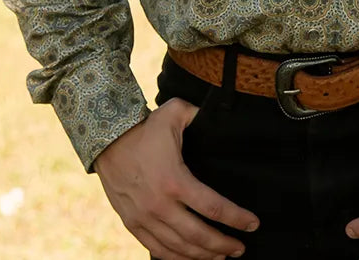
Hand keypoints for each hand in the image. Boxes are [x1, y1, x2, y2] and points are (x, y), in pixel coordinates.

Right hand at [93, 99, 258, 259]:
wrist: (106, 142)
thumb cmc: (145, 127)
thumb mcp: (175, 113)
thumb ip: (200, 114)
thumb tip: (219, 113)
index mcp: (175, 180)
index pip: (213, 207)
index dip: (236, 218)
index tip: (253, 224)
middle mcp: (160, 205)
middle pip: (198, 235)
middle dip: (223, 245)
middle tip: (240, 249)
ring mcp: (144, 218)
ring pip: (178, 247)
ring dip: (201, 256)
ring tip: (220, 257)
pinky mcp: (132, 224)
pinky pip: (155, 248)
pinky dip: (175, 258)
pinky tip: (189, 259)